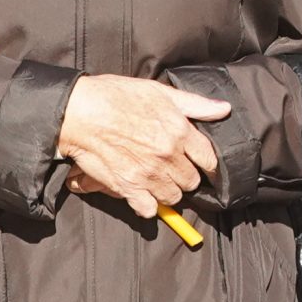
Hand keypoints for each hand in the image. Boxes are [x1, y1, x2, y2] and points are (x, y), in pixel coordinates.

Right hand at [57, 74, 228, 219]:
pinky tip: (144, 195)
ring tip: (159, 181)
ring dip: (169, 191)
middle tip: (175, 169)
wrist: (78, 112)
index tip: (203, 165)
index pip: (209, 159)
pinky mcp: (127, 187)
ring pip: (174, 197)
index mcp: (180, 132)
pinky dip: (148, 206)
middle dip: (186, 176)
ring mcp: (148, 174)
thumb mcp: (160, 92)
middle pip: (192, 181)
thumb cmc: (116, 97)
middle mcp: (168, 156)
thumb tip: (223, 110)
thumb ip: (195, 104)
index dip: (208, 164)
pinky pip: (148, 209)